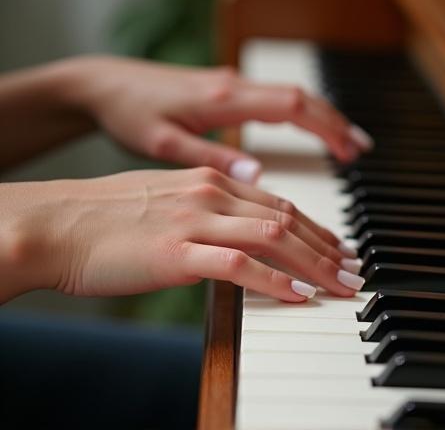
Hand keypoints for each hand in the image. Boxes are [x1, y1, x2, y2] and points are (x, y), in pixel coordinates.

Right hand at [2, 168, 364, 302]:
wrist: (57, 223)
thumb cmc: (108, 216)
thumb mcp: (167, 201)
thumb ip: (205, 209)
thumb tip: (235, 229)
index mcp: (209, 179)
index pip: (277, 201)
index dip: (315, 226)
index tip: (338, 247)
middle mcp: (209, 192)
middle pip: (286, 217)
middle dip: (328, 246)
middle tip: (355, 269)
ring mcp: (195, 220)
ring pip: (274, 236)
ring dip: (315, 263)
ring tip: (343, 285)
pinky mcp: (178, 252)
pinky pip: (241, 265)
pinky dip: (276, 281)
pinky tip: (300, 296)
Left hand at [64, 56, 372, 182]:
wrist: (104, 85)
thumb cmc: (129, 113)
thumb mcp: (163, 143)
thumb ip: (211, 157)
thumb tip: (259, 173)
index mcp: (223, 98)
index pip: (292, 105)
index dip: (325, 126)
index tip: (349, 151)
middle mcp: (233, 87)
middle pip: (300, 98)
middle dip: (334, 122)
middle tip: (360, 149)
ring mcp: (230, 87)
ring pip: (290, 97)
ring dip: (320, 117)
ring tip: (345, 143)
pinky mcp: (223, 92)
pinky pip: (273, 100)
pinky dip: (298, 115)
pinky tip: (304, 129)